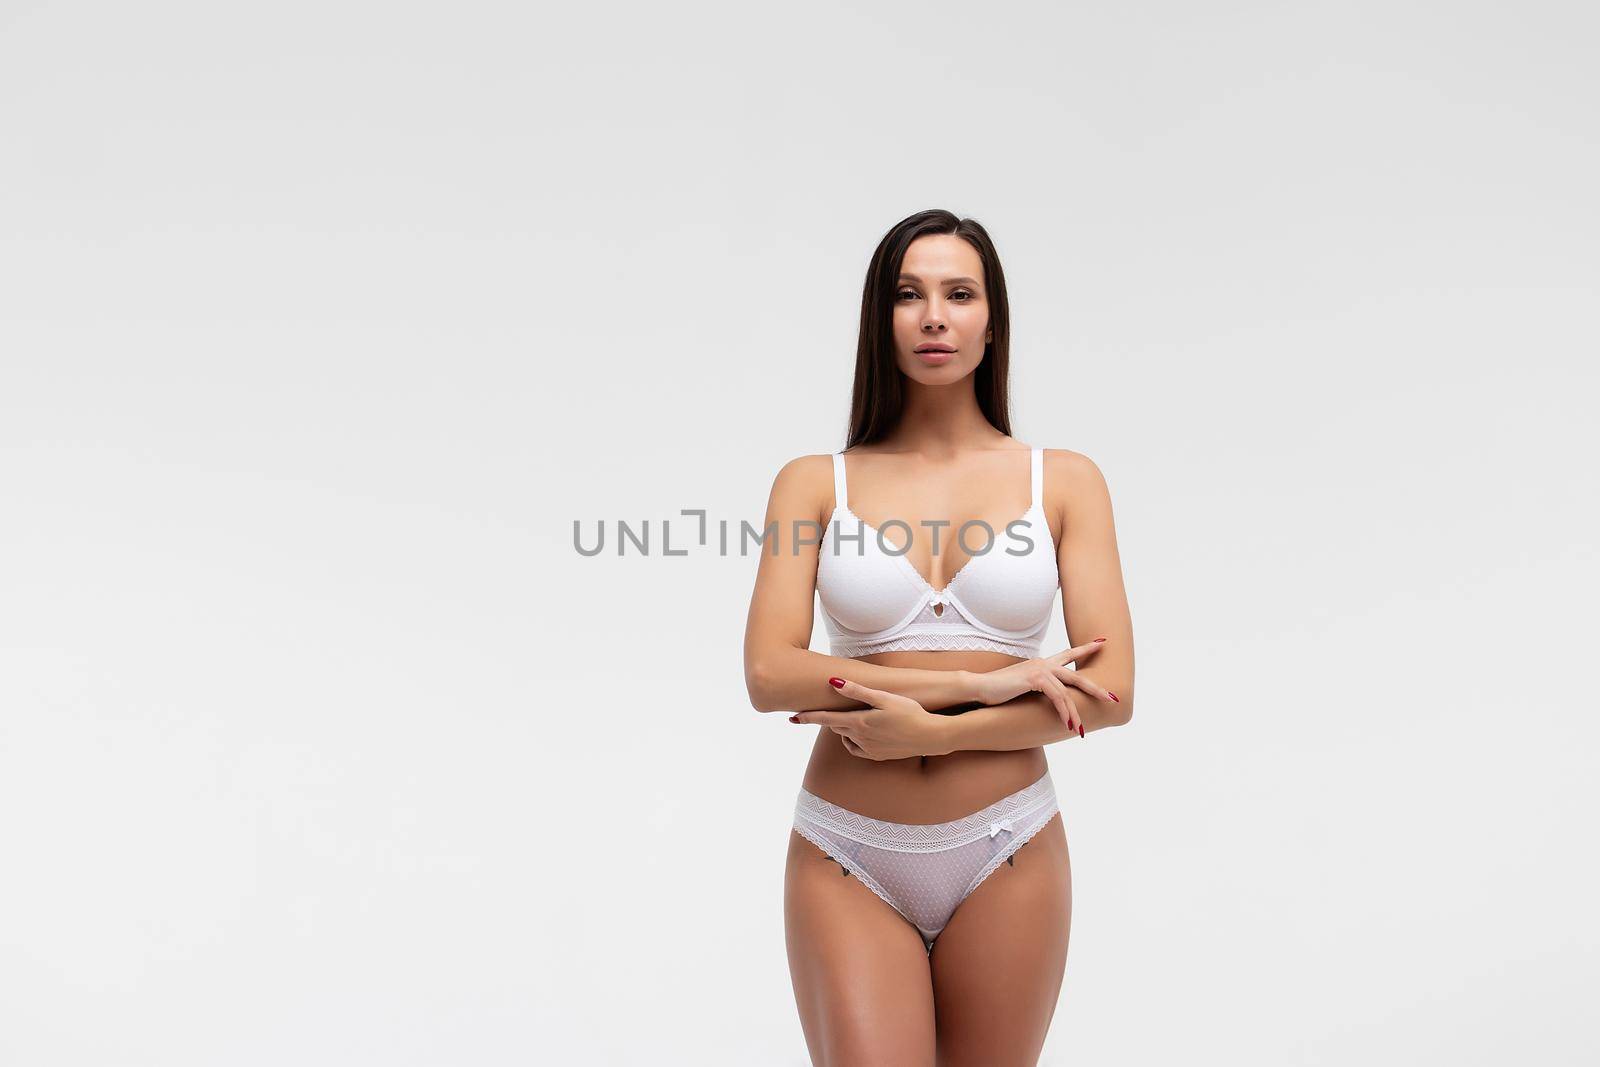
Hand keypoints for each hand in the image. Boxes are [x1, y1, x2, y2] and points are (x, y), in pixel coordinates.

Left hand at [789, 678, 947, 759]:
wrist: (931, 736)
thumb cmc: (910, 712)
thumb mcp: (884, 698)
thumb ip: (858, 691)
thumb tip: (833, 682)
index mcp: (859, 722)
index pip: (826, 719)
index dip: (808, 717)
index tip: (792, 718)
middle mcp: (860, 738)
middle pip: (834, 727)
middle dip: (822, 720)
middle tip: (808, 715)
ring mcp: (869, 750)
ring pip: (846, 737)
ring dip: (842, 729)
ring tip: (846, 718)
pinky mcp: (877, 756)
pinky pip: (857, 748)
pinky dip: (853, 740)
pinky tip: (860, 733)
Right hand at [971, 639, 1118, 733]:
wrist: (979, 688)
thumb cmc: (997, 692)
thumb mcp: (1022, 689)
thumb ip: (1038, 691)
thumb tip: (1049, 702)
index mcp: (1042, 664)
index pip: (1068, 654)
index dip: (1086, 649)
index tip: (1102, 643)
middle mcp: (1043, 663)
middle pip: (1077, 675)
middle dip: (1096, 688)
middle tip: (1113, 698)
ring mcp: (1040, 669)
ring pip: (1068, 692)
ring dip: (1074, 714)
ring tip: (1080, 730)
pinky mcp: (1034, 679)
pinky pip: (1056, 696)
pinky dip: (1064, 711)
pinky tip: (1067, 723)